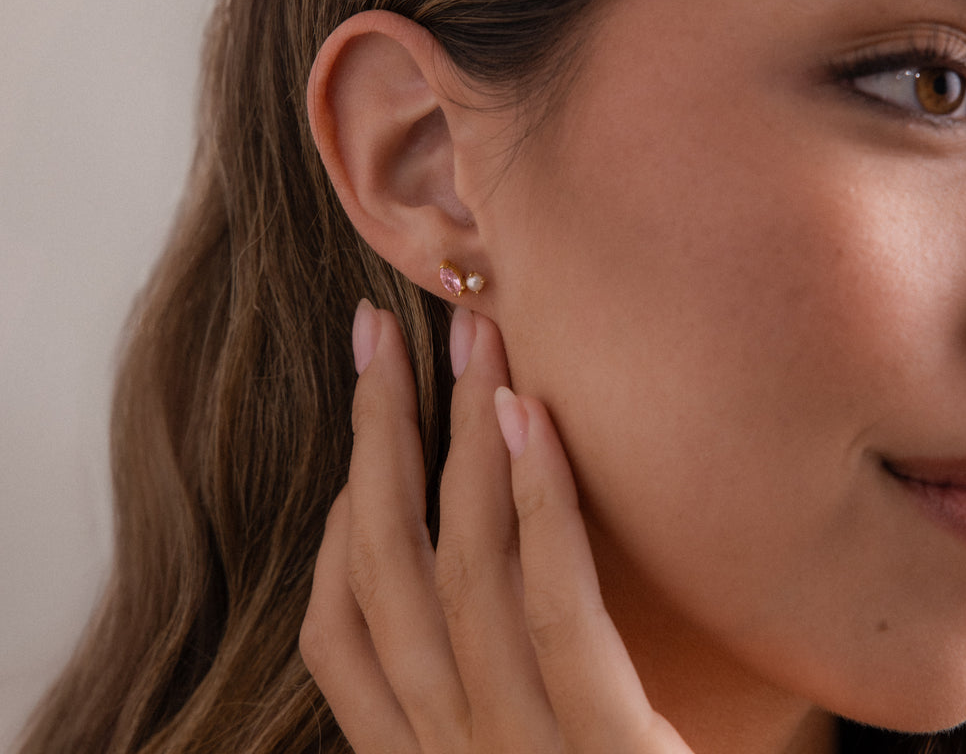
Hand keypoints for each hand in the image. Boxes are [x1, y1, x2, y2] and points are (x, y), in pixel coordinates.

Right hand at [300, 302, 692, 753]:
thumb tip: (482, 546)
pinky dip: (540, 505)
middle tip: (375, 330)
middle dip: (372, 436)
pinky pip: (554, 611)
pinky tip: (532, 419)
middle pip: (382, 567)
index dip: (335, 517)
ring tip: (471, 339)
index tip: (363, 427)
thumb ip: (493, 678)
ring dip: (455, 439)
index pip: (336, 630)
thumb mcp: (530, 747)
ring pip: (458, 570)